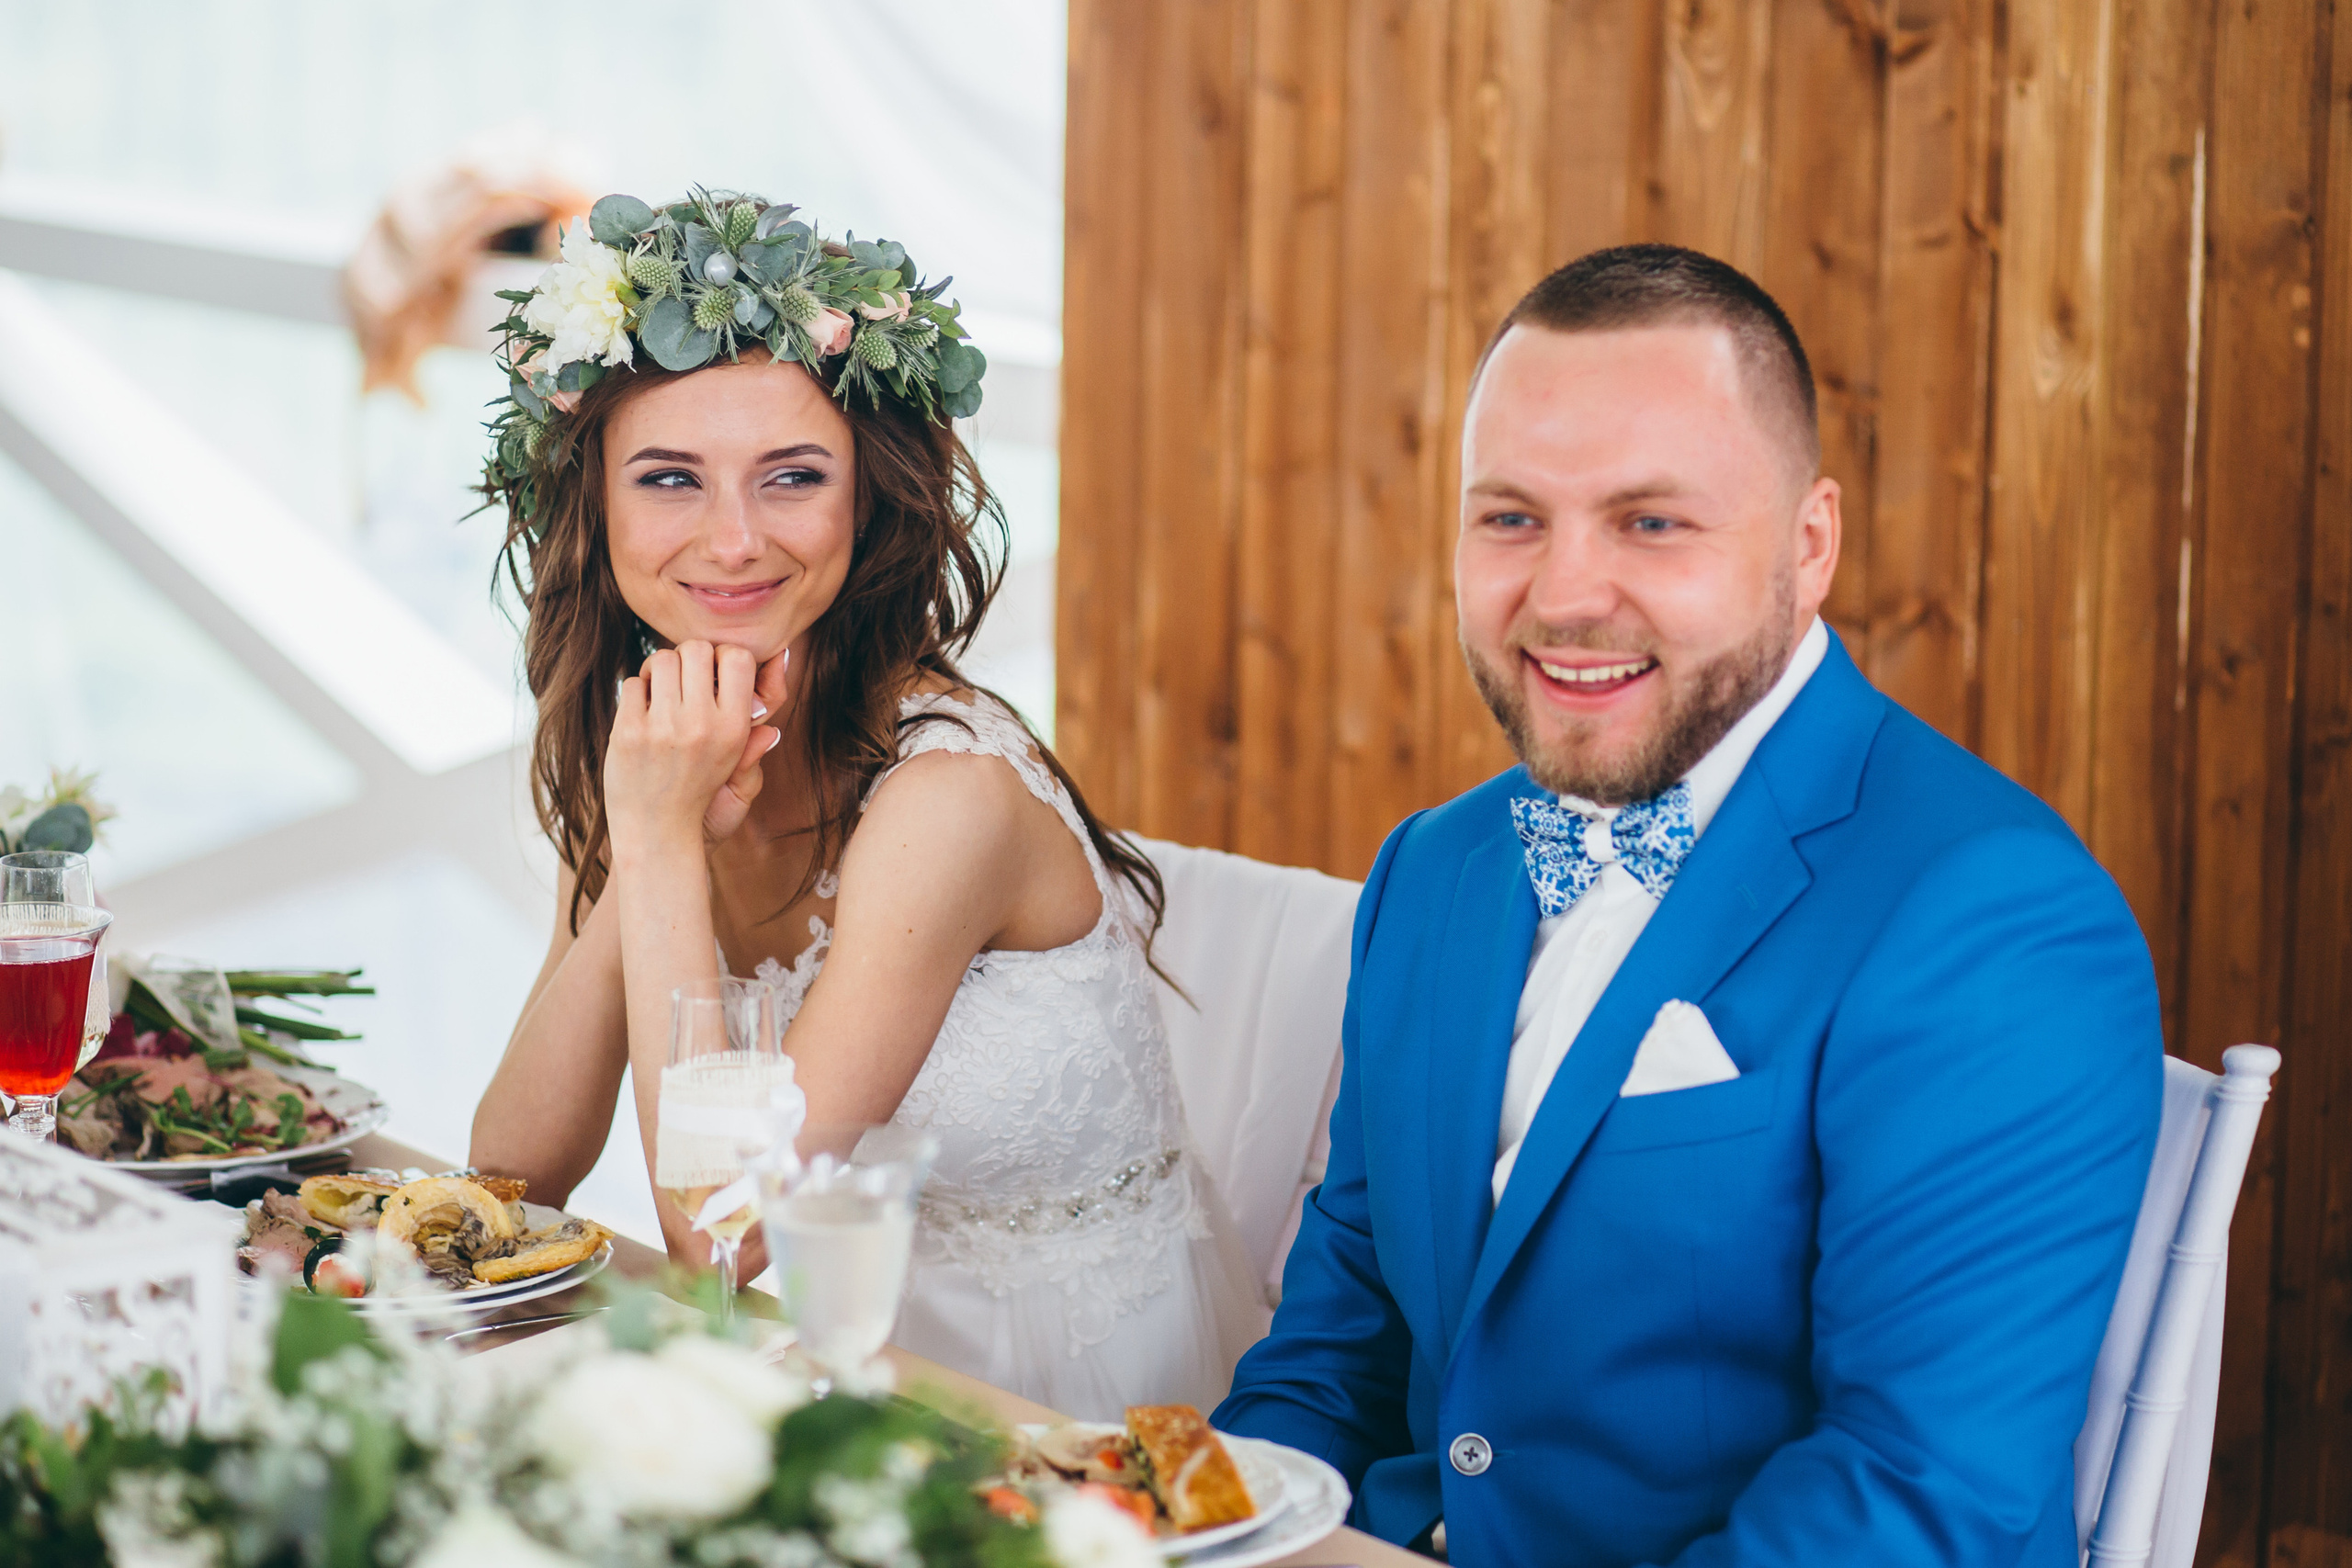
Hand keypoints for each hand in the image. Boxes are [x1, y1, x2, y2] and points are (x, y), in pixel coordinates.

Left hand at [603, 642, 785, 861]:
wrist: (657, 835)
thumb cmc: (702, 800)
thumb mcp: (742, 775)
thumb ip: (755, 739)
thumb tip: (776, 693)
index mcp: (734, 729)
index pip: (738, 658)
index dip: (724, 656)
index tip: (715, 674)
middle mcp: (701, 725)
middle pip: (696, 648)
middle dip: (688, 658)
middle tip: (684, 682)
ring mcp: (662, 727)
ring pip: (660, 659)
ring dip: (658, 671)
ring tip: (661, 695)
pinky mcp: (628, 732)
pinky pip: (632, 683)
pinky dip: (636, 693)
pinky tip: (642, 716)